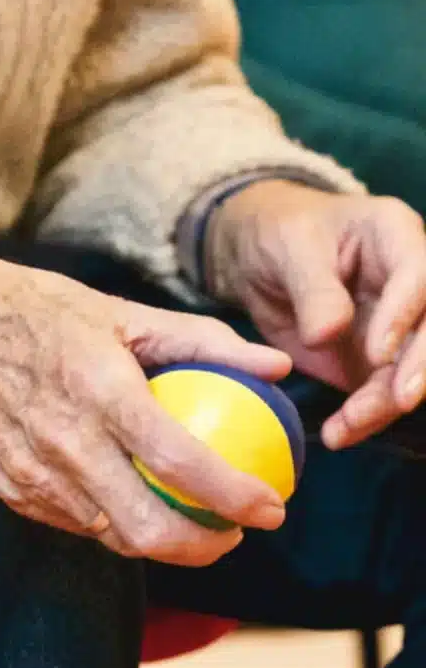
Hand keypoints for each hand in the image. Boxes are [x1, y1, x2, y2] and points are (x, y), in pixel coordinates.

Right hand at [0, 225, 292, 566]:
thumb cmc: (33, 310)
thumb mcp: (118, 310)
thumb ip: (201, 340)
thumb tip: (276, 365)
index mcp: (97, 389)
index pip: (181, 462)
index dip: (236, 497)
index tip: (272, 507)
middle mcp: (62, 441)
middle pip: (147, 529)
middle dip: (206, 546)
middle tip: (234, 530)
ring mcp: (30, 473)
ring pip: (111, 536)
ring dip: (161, 540)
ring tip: (189, 518)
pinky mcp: (9, 488)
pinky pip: (75, 522)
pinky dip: (112, 522)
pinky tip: (130, 498)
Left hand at [208, 180, 425, 448]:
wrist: (258, 257)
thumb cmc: (279, 234)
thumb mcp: (288, 248)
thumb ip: (313, 288)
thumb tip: (327, 334)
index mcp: (395, 236)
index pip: (419, 276)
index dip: (404, 315)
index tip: (377, 353)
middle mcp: (411, 284)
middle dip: (418, 368)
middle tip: (397, 400)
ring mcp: (399, 325)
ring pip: (411, 370)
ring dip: (387, 404)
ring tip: (346, 427)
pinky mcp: (377, 361)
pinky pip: (381, 394)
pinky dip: (364, 418)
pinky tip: (339, 434)